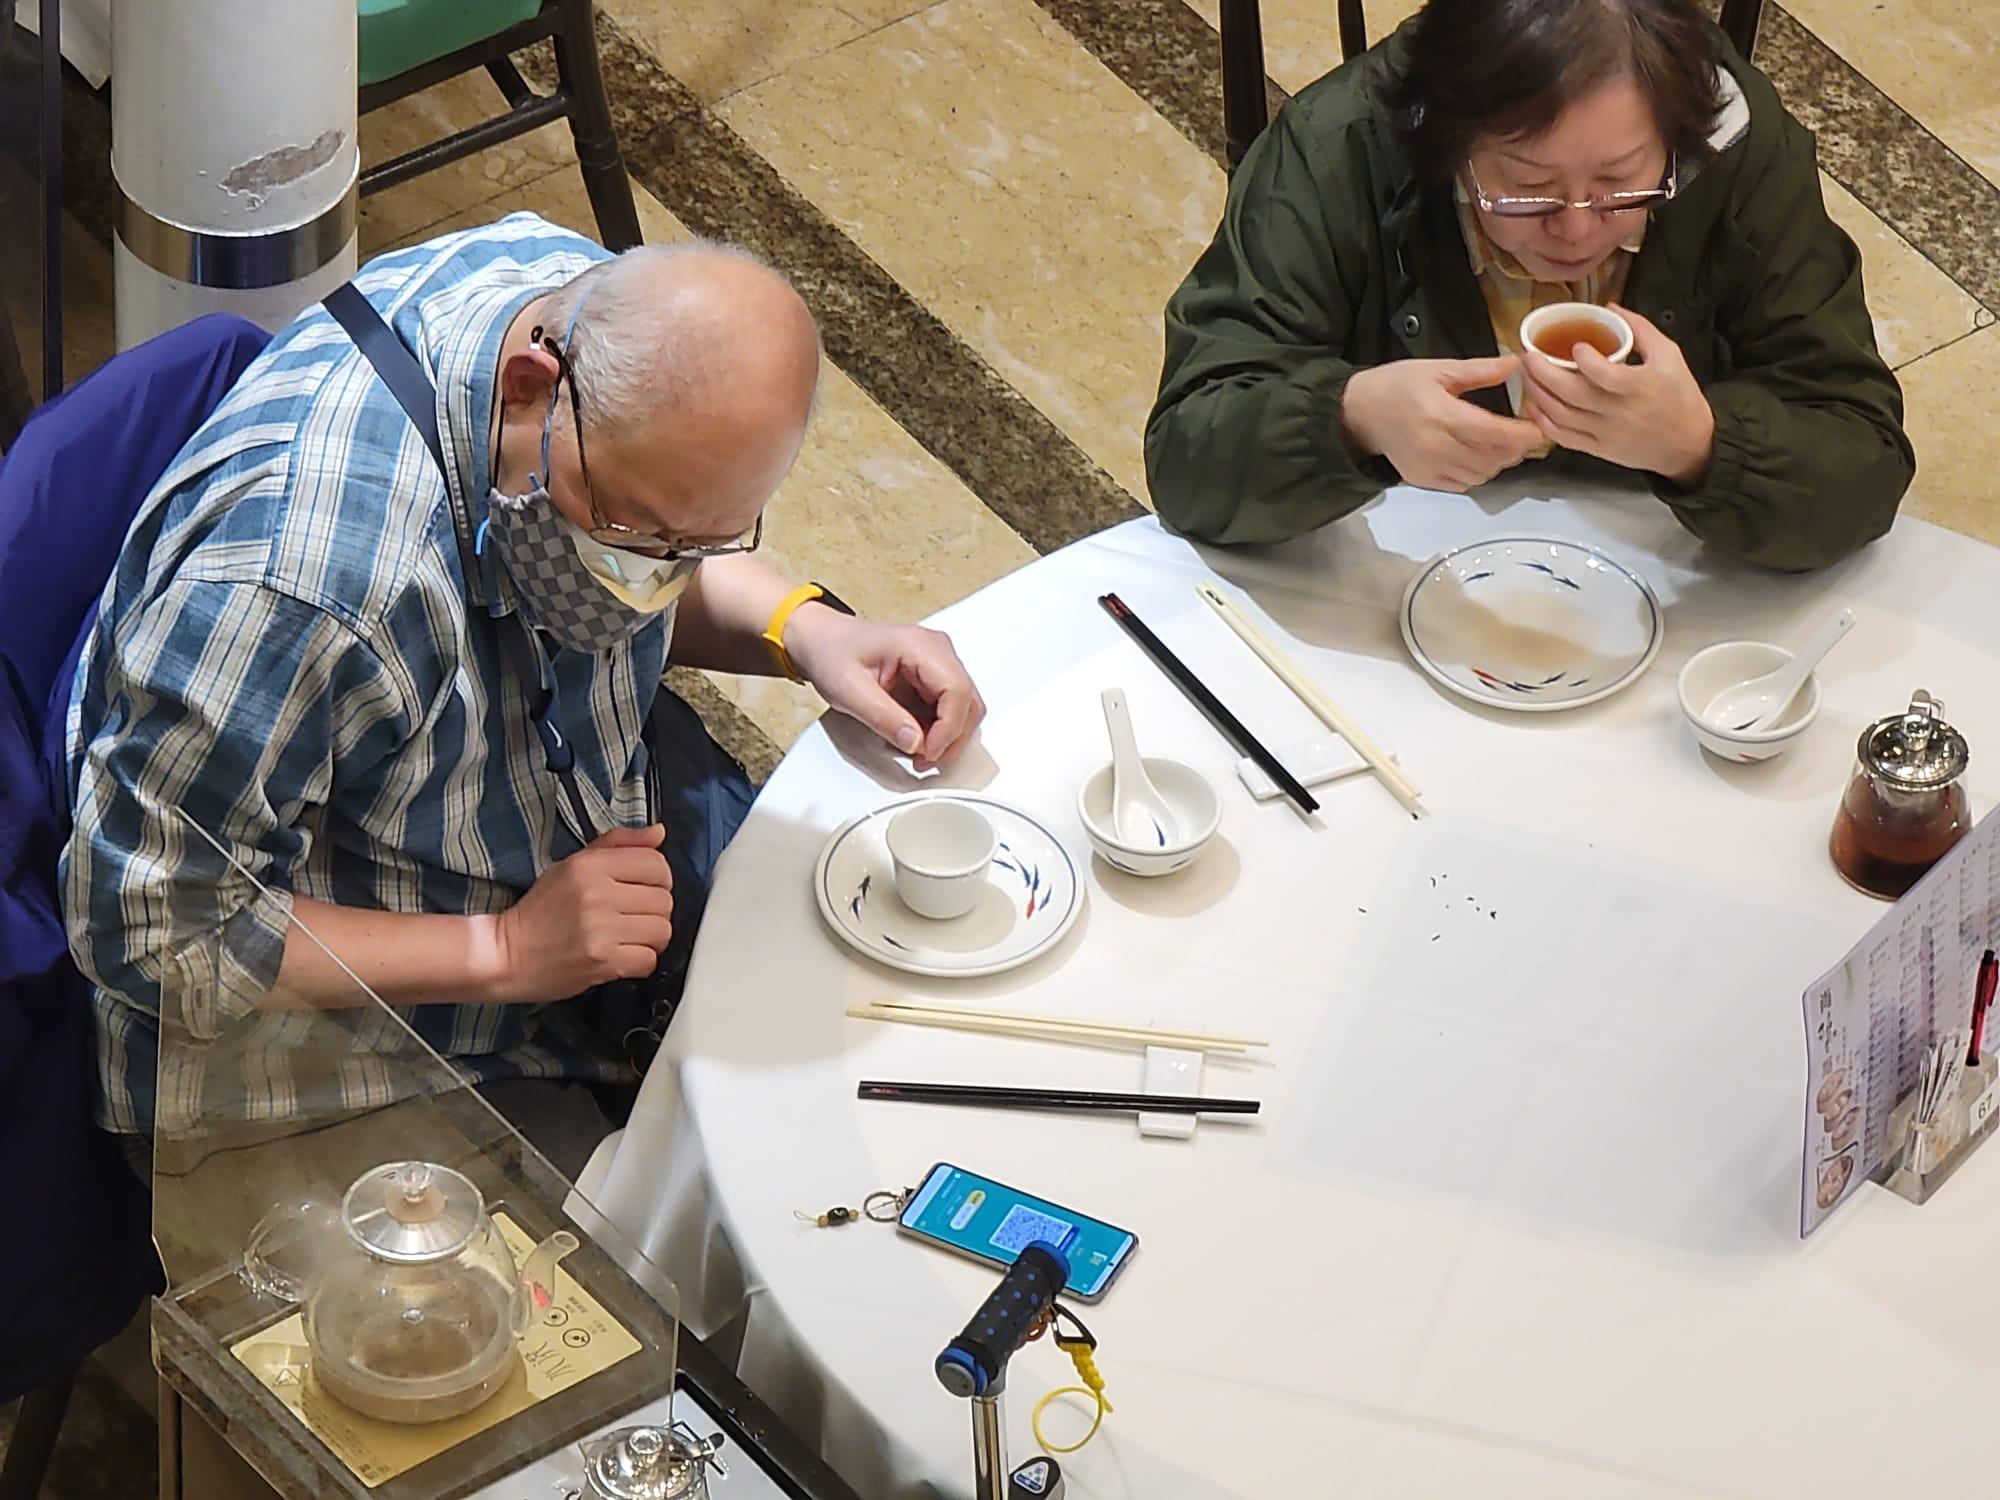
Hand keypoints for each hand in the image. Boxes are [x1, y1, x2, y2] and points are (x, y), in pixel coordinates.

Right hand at [491, 824, 672, 1000]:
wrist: (507, 954)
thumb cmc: (540, 912)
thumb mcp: (573, 865)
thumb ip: (618, 845)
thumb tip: (658, 833)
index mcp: (589, 866)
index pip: (656, 863)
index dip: (659, 878)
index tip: (647, 888)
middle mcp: (596, 894)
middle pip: (664, 899)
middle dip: (655, 910)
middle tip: (635, 916)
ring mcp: (600, 930)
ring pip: (662, 930)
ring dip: (652, 938)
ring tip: (631, 937)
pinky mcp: (602, 961)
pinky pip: (649, 959)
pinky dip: (641, 961)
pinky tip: (623, 955)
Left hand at [784, 606, 986, 771]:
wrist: (823, 641)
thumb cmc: (833, 654)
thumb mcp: (849, 690)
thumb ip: (883, 718)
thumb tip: (915, 743)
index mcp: (919, 646)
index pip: (956, 690)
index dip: (949, 729)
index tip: (927, 752)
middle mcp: (937, 651)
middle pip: (969, 702)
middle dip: (952, 739)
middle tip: (924, 760)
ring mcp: (938, 663)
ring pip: (965, 708)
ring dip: (947, 737)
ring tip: (918, 753)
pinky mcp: (932, 678)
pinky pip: (950, 709)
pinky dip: (938, 731)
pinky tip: (916, 739)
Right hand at [1340, 356, 1543, 492]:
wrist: (1359, 414)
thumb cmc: (1398, 386)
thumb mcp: (1438, 369)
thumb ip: (1479, 370)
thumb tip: (1516, 364)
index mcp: (1440, 414)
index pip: (1492, 432)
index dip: (1521, 434)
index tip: (1538, 428)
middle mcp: (1435, 446)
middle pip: (1491, 458)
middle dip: (1514, 448)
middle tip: (1521, 432)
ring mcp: (1428, 468)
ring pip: (1481, 475)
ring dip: (1498, 462)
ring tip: (1499, 443)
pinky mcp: (1423, 480)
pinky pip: (1463, 484)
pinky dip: (1478, 473)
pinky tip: (1475, 455)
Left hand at [1519, 306, 1714, 484]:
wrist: (1688, 444)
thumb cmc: (1680, 395)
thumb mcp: (1669, 355)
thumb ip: (1640, 329)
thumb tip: (1610, 308)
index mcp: (1639, 386)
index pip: (1605, 375)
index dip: (1585, 361)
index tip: (1575, 346)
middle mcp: (1618, 412)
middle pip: (1571, 394)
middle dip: (1542, 373)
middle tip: (1528, 355)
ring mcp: (1605, 433)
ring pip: (1561, 415)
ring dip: (1537, 394)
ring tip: (1526, 373)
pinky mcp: (1598, 449)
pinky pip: (1563, 437)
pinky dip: (1543, 422)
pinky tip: (1533, 405)